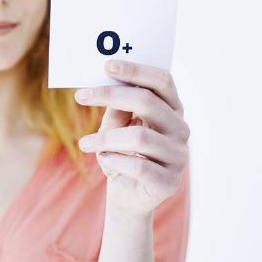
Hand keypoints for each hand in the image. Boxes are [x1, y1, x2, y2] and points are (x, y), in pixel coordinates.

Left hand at [74, 59, 189, 216]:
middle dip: (111, 95)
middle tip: (80, 95)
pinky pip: (139, 167)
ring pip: (140, 137)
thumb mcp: (116, 126)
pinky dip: (115, 161)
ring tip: (85, 143)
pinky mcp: (169, 183)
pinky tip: (103, 160)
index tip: (106, 65)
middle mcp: (180, 130)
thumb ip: (117, 107)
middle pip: (149, 102)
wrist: (127, 195)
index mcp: (172, 110)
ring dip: (105, 138)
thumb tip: (108, 84)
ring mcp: (178, 157)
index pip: (163, 81)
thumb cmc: (122, 153)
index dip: (136, 70)